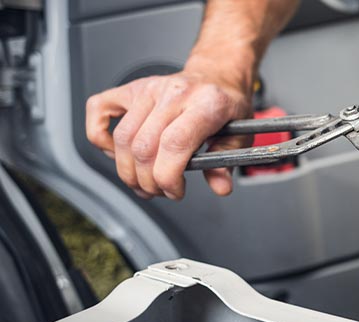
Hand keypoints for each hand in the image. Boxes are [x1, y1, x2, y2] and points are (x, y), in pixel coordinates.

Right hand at [85, 70, 251, 199]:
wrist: (217, 76)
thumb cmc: (226, 105)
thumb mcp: (241, 135)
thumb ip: (227, 161)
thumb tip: (220, 186)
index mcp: (206, 104)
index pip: (175, 144)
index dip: (169, 177)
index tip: (175, 190)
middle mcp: (175, 93)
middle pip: (145, 147)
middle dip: (149, 181)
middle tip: (162, 190)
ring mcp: (149, 89)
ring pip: (123, 138)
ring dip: (128, 171)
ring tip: (145, 182)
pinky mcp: (131, 89)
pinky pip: (98, 109)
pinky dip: (99, 136)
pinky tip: (117, 152)